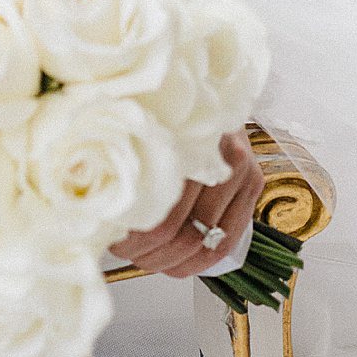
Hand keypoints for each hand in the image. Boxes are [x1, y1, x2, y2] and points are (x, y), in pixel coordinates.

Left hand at [108, 129, 264, 278]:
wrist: (216, 92)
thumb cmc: (174, 114)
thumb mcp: (148, 128)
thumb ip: (131, 162)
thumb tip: (102, 213)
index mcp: (187, 142)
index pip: (160, 211)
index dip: (133, 237)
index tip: (114, 241)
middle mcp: (220, 155)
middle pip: (180, 230)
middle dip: (148, 252)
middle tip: (126, 252)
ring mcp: (242, 171)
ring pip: (203, 242)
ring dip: (169, 261)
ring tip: (146, 258)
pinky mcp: (254, 185)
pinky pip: (226, 243)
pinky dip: (197, 263)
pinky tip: (176, 264)